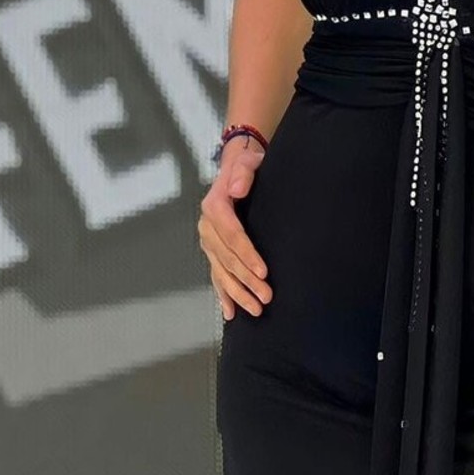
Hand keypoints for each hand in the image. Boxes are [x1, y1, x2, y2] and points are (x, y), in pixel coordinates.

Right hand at [197, 138, 271, 319]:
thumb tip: (236, 189)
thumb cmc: (246, 166)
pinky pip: (216, 276)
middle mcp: (207, 227)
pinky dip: (223, 295)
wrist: (236, 170)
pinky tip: (230, 313)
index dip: (247, 255)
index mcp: (214, 207)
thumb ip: (243, 173)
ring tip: (257, 310)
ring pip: (222, 272)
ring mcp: (208, 241)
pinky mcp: (213, 251)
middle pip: (228, 258)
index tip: (264, 272)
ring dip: (238, 293)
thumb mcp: (247, 161)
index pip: (232, 235)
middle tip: (267, 298)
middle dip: (247, 280)